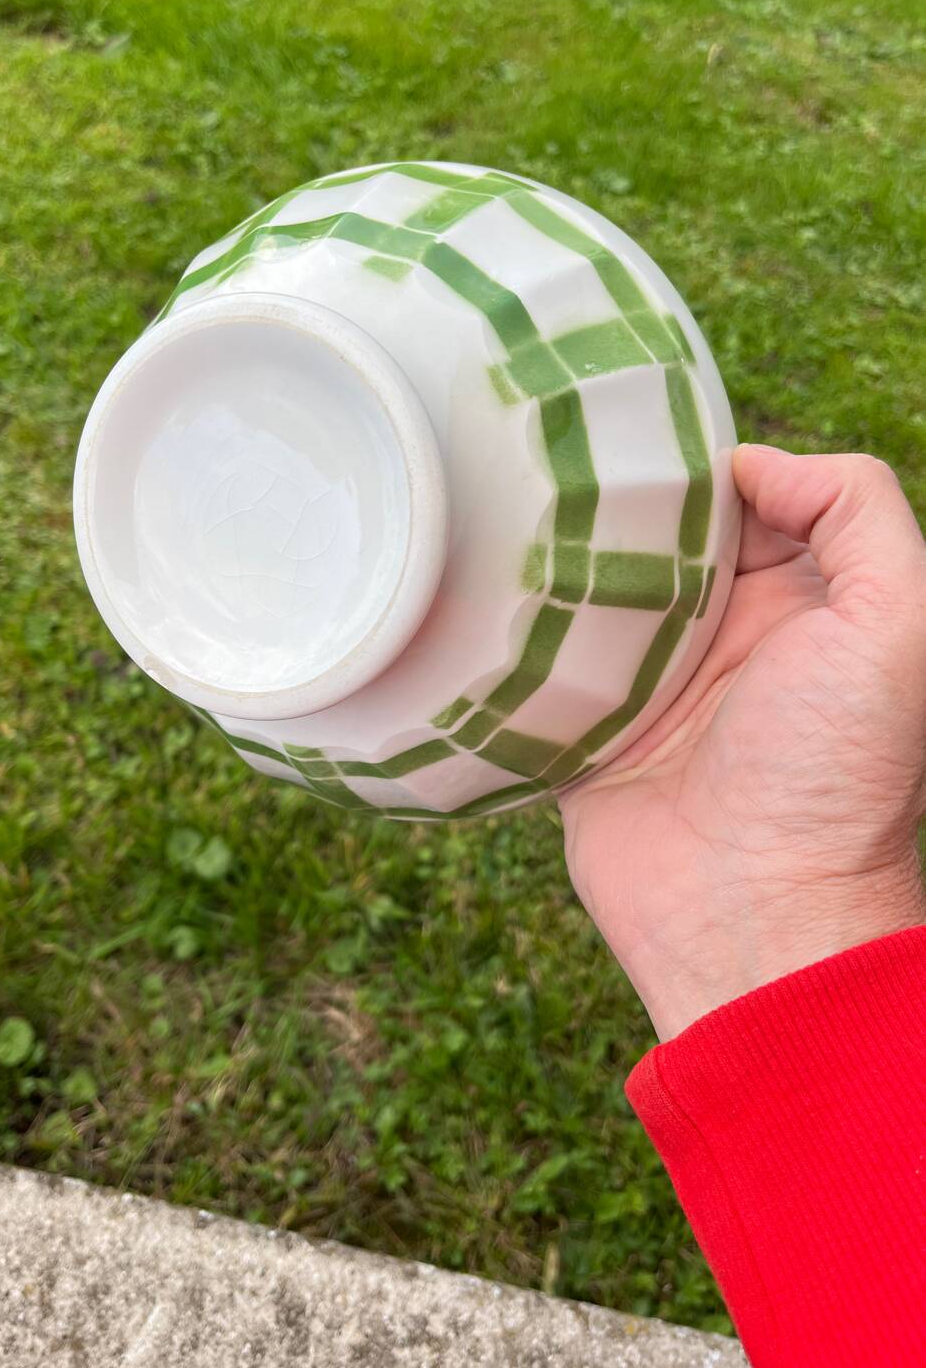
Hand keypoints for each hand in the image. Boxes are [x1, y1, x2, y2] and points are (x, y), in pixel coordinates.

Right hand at [559, 445, 925, 1040]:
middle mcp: (730, 642)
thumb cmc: (835, 773)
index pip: (751, 504)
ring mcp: (652, 689)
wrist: (752, 916)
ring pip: (597, 596)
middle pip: (665, 543)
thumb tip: (755, 465)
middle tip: (562, 476)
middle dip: (622, 510)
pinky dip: (521, 639)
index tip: (650, 452)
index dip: (709, 471)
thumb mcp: (898, 624)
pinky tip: (482, 596)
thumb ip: (858, 513)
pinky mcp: (589, 735)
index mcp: (804, 607)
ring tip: (507, 524)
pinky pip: (546, 669)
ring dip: (561, 566)